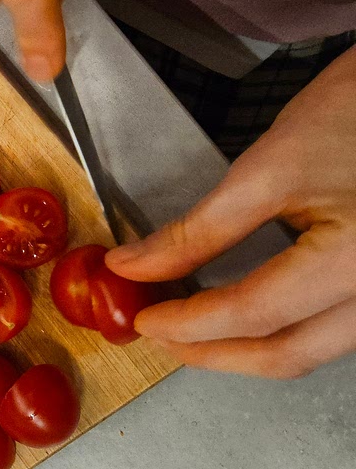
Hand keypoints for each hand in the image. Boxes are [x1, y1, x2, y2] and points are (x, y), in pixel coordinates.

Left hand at [105, 48, 355, 378]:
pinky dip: (281, 331)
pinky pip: (331, 331)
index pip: (254, 313)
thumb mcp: (267, 170)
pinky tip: (242, 315)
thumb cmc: (352, 116)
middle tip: (161, 335)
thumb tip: (134, 266)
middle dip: (214, 352)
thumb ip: (199, 229)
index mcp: (353, 260)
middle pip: (288, 353)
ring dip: (247, 348)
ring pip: (312, 350)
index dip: (189, 323)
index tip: (145, 319)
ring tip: (191, 328)